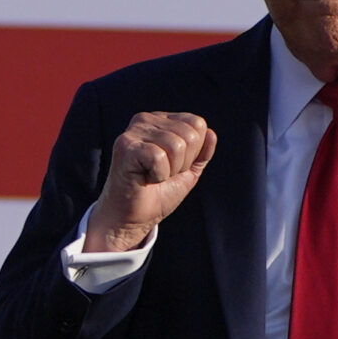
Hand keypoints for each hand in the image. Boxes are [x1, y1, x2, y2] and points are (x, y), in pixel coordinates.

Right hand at [84, 112, 216, 252]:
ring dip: (170, 170)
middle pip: (190, 135)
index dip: (193, 153)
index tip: (173, 166)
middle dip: (182, 163)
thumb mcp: (188, 172)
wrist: (132, 218)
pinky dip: (158, 175)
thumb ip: (202, 152)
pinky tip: (144, 178)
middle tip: (161, 174)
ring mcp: (134, 131)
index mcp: (161, 121)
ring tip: (152, 176)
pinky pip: (159, 157)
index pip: (197, 124)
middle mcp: (146, 120)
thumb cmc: (157, 194)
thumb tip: (211, 133)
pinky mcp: (126, 146)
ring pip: (176, 146)